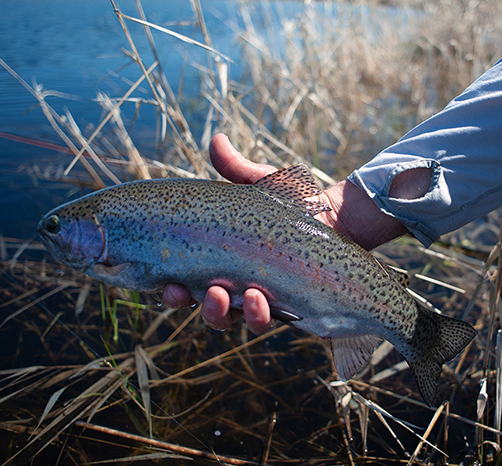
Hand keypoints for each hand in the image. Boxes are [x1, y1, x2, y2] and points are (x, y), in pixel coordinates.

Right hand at [162, 133, 410, 333]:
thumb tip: (216, 139)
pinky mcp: (287, 309)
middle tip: (185, 290)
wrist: (336, 218)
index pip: (186, 283)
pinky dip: (258, 315)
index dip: (171, 290)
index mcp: (221, 262)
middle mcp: (236, 286)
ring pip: (231, 320)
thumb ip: (235, 167)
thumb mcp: (260, 184)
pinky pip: (266, 322)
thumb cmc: (291, 203)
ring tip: (222, 294)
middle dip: (190, 303)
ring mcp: (261, 300)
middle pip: (204, 307)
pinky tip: (260, 298)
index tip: (165, 282)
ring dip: (219, 312)